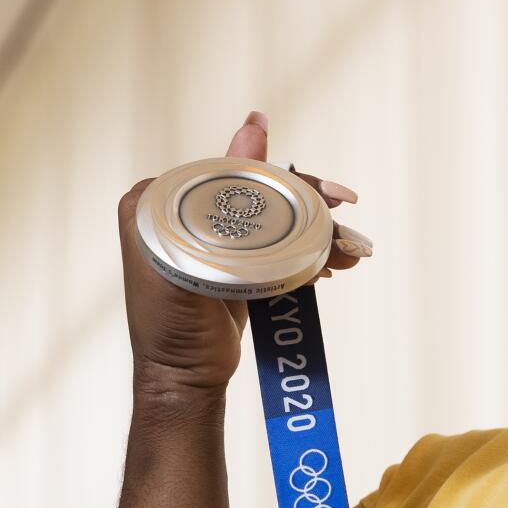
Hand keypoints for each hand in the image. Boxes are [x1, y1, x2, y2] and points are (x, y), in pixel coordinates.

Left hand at [118, 110, 366, 397]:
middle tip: (346, 214)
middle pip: (256, 194)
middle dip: (308, 206)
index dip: (283, 178)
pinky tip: (334, 261)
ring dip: (315, 233)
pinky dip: (305, 252)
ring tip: (352, 250)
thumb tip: (254, 125)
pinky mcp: (228, 265)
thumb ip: (225, 193)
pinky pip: (272, 245)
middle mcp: (177, 214)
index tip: (327, 192)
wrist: (184, 382)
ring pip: (271, 219)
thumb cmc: (173, 326)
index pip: (231, 173)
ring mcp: (205, 240)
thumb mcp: (198, 256)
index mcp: (156, 200)